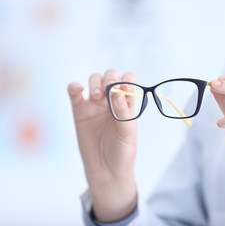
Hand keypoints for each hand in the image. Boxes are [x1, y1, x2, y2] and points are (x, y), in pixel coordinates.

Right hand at [68, 69, 137, 222]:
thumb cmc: (122, 151)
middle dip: (110, 78)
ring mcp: (95, 104)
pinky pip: (75, 92)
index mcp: (127, 103)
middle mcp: (112, 100)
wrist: (106, 170)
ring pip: (94, 80)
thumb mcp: (127, 132)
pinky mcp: (79, 110)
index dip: (127, 80)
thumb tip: (117, 92)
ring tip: (97, 96)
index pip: (129, 80)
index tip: (125, 89)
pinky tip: (78, 90)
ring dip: (96, 82)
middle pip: (111, 76)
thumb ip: (123, 111)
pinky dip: (75, 86)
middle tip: (109, 90)